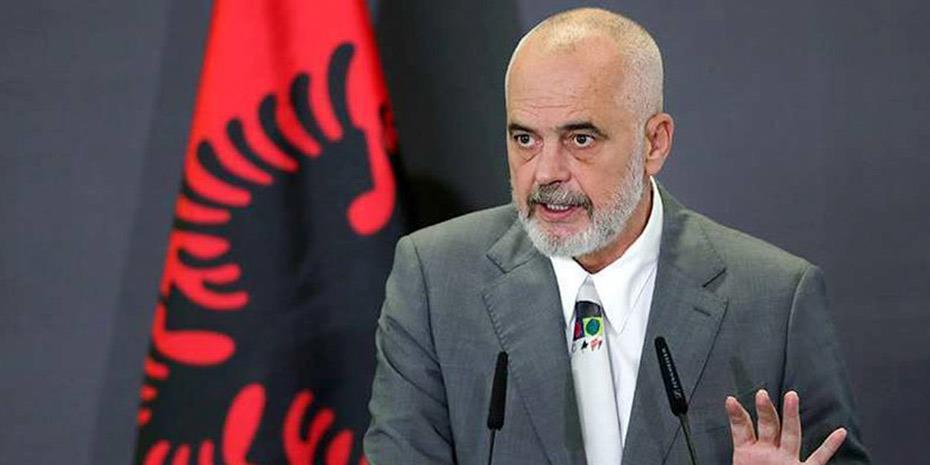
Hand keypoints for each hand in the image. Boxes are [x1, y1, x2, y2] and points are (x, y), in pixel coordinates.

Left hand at [727, 390, 846, 464]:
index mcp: (748, 452)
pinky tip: (840, 432)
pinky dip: (829, 447)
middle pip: (768, 426)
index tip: (730, 400)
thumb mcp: (740, 463)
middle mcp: (769, 453)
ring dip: (790, 416)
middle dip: (765, 410)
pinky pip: (818, 458)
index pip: (742, 429)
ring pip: (790, 435)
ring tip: (792, 396)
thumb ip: (738, 439)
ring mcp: (786, 460)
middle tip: (762, 393)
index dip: (736, 415)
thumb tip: (727, 415)